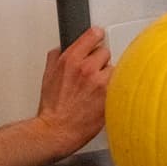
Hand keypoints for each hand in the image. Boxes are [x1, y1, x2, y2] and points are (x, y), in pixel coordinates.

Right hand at [35, 26, 112, 158]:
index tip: (98, 37)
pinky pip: (118, 84)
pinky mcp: (110, 96)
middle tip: (93, 72)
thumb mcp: (48, 74)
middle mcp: (87, 69)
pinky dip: (113, 89)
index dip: (96, 36)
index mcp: (71, 59)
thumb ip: (57, 56)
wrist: (57, 130)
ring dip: (107, 76)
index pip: (93, 35)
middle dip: (99, 61)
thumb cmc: (53, 106)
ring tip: (97, 87)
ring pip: (113, 68)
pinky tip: (102, 96)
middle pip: (105, 52)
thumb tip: (63, 48)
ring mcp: (101, 83)